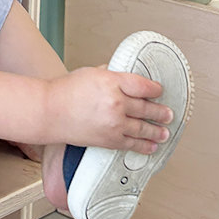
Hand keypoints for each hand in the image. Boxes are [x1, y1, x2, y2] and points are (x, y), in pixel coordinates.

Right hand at [45, 66, 171, 152]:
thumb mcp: (92, 73)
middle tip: (168, 114)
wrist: (49, 112)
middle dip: (161, 112)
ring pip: (143, 128)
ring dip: (157, 131)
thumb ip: (112, 75)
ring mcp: (114, 123)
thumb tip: (127, 78)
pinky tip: (151, 146)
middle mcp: (116, 103)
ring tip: (165, 132)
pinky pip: (132, 144)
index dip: (156, 89)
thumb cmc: (66, 91)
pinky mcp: (109, 140)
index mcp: (113, 82)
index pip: (144, 86)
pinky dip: (144, 146)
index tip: (159, 91)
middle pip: (147, 108)